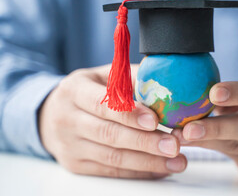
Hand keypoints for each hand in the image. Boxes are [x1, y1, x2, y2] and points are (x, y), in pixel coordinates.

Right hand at [39, 64, 186, 178]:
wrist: (51, 115)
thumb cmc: (87, 91)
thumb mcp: (103, 76)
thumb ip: (131, 78)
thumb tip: (164, 84)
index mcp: (74, 91)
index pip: (103, 104)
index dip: (129, 114)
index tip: (154, 120)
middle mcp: (68, 119)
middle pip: (109, 134)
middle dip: (145, 142)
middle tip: (173, 145)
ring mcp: (70, 146)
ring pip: (112, 158)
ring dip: (147, 161)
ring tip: (175, 161)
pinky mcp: (76, 165)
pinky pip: (111, 171)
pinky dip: (139, 171)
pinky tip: (160, 168)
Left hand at [172, 77, 237, 174]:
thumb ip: (230, 94)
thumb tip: (190, 88)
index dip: (237, 93)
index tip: (213, 93)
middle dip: (217, 127)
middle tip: (189, 128)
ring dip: (207, 140)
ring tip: (181, 137)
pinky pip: (232, 153)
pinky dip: (208, 146)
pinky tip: (189, 142)